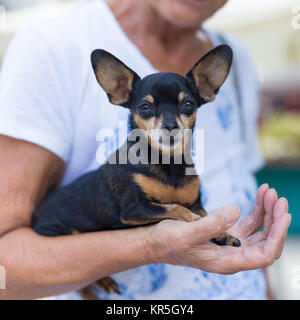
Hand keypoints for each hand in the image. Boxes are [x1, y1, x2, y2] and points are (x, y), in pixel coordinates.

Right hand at [145, 184, 290, 273]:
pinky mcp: (226, 234)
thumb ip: (211, 225)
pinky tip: (260, 195)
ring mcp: (231, 244)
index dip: (277, 236)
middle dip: (275, 219)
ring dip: (267, 212)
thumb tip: (236, 210)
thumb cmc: (168, 242)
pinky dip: (256, 209)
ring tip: (268, 191)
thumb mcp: (187, 234)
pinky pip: (248, 223)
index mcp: (227, 262)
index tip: (283, 214)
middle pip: (266, 241)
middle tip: (276, 196)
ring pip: (259, 230)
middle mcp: (233, 255)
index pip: (264, 255)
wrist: (156, 242)